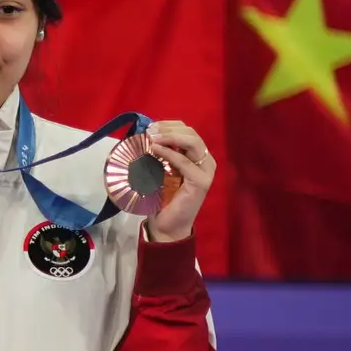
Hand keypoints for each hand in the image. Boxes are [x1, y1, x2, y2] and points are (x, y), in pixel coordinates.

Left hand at [131, 117, 214, 243]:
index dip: (169, 125)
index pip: (187, 131)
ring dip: (170, 137)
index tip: (150, 126)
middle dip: (169, 129)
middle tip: (149, 130)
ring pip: (193, 143)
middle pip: (191, 134)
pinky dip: (169, 153)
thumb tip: (145, 136)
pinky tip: (154, 149)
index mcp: (197, 156)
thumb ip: (159, 155)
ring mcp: (205, 171)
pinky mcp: (201, 182)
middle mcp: (205, 161)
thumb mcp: (159, 171)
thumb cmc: (162, 198)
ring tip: (152, 137)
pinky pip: (185, 162)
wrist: (168, 224)